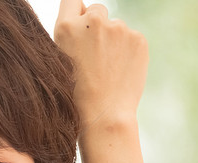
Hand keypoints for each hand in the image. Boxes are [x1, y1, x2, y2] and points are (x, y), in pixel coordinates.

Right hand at [53, 0, 147, 128]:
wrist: (103, 116)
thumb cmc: (75, 95)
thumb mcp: (59, 61)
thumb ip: (71, 33)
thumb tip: (85, 12)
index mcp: (67, 27)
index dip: (77, 11)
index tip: (79, 23)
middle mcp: (93, 21)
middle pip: (97, 11)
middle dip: (96, 27)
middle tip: (93, 57)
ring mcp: (118, 29)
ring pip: (115, 28)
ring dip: (113, 42)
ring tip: (106, 71)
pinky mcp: (138, 39)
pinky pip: (131, 39)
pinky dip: (127, 52)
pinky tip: (119, 72)